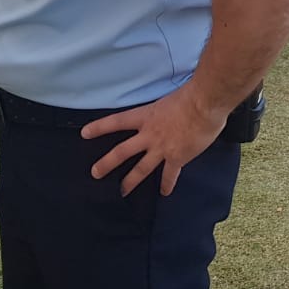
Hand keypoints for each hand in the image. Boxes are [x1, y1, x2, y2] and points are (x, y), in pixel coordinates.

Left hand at [83, 85, 228, 195]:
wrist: (204, 104)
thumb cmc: (191, 95)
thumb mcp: (170, 99)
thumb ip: (166, 109)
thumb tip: (170, 112)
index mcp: (146, 116)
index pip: (116, 121)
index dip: (99, 127)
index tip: (84, 133)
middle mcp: (149, 134)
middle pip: (122, 151)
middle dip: (107, 163)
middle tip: (95, 173)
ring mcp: (161, 148)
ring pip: (141, 168)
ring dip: (130, 181)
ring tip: (122, 191)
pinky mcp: (177, 158)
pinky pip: (169, 175)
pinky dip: (167, 184)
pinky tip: (164, 193)